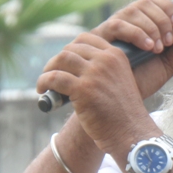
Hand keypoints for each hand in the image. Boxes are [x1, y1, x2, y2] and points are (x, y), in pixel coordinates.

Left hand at [36, 0, 172, 157]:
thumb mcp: (119, 82)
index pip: (87, 39)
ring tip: (44, 82)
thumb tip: (74, 64)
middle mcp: (106, 60)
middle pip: (72, 48)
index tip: (65, 61)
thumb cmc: (123, 113)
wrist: (130, 133)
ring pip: (62, 59)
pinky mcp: (83, 89)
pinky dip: (44, 82)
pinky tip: (42, 90)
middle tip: (52, 72)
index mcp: (116, 55)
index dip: (71, 49)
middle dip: (58, 60)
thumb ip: (103, 70)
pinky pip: (55, 78)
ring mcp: (94, 73)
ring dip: (49, 69)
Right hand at [89, 0, 172, 98]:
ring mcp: (112, 26)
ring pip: (132, 11)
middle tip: (167, 43)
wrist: (123, 98)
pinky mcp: (100, 37)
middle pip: (144, 2)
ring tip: (156, 48)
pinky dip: (137, 34)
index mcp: (141, 20)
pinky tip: (147, 47)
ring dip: (150, 28)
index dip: (167, 8)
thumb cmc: (143, 78)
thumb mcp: (169, 64)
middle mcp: (126, 19)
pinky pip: (118, 25)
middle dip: (162, 21)